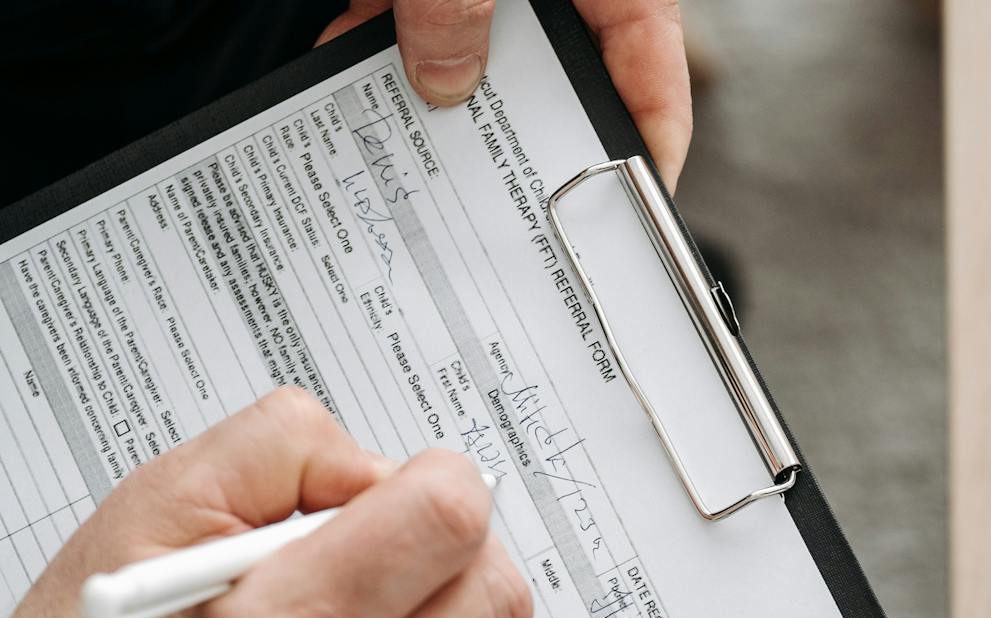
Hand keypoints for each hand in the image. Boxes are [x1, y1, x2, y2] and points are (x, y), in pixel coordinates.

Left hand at [317, 0, 692, 189]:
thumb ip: (451, 4)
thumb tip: (442, 83)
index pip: (653, 78)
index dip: (645, 155)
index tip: (626, 222)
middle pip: (554, 74)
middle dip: (514, 138)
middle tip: (496, 214)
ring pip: (470, 48)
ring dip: (425, 97)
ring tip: (402, 163)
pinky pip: (406, 12)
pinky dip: (370, 45)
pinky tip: (338, 85)